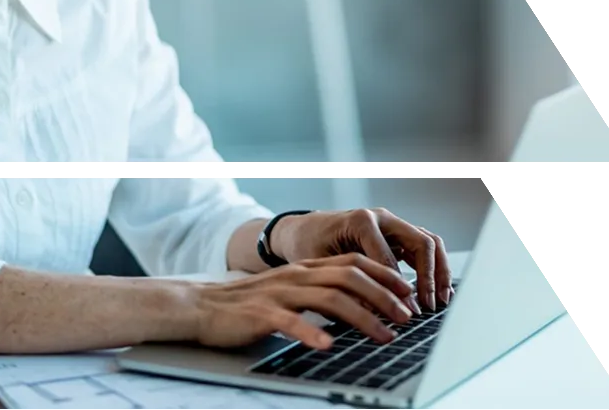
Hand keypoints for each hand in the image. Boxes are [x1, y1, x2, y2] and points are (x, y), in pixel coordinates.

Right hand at [191, 254, 414, 350]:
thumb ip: (318, 293)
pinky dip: (312, 332)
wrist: (199, 306)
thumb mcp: (288, 292)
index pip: (353, 262)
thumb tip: (360, 306)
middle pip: (349, 276)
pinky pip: (290, 322)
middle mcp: (295, 276)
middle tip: (407, 316)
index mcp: (303, 268)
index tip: (409, 292)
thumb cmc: (246, 304)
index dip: (385, 275)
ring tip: (384, 335)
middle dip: (384, 296)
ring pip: (330, 298)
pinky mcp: (260, 314)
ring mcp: (278, 293)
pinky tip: (328, 345)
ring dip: (363, 317)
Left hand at [273, 209, 452, 313]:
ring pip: (428, 242)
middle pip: (421, 243)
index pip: (391, 258)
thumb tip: (373, 314)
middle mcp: (381, 218)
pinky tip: (436, 291)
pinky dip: (434, 267)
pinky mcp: (396, 234)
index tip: (406, 310)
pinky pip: (423, 246)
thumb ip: (346, 284)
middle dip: (429, 276)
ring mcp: (391, 224)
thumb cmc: (307, 244)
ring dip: (439, 271)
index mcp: (361, 221)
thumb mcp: (321, 266)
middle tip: (429, 305)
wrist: (302, 230)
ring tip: (441, 299)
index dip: (399, 287)